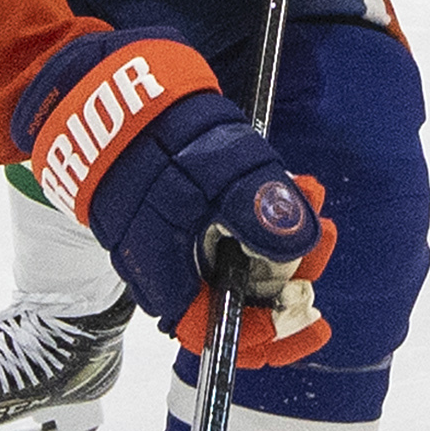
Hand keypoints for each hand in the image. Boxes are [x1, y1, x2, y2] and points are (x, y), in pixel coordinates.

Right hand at [26, 34, 339, 367]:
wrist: (103, 95)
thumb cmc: (156, 138)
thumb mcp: (218, 170)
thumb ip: (260, 206)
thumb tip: (305, 240)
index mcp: (168, 280)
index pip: (222, 333)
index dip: (274, 335)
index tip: (317, 319)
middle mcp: (166, 275)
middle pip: (239, 299)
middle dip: (290, 270)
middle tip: (326, 231)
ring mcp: (169, 247)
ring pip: (238, 263)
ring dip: (279, 238)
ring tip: (308, 191)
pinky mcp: (175, 220)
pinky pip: (225, 235)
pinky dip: (258, 217)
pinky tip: (284, 183)